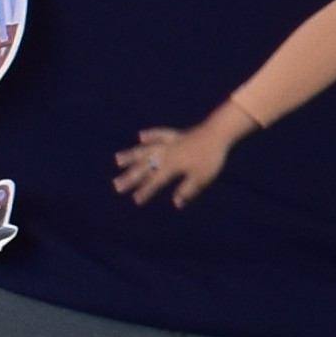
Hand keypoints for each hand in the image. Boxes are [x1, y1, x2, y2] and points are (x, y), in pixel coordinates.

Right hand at [111, 112, 238, 205]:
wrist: (219, 133)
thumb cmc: (210, 158)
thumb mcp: (201, 178)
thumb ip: (187, 190)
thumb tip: (176, 203)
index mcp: (172, 166)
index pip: (155, 181)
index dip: (145, 191)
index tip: (136, 200)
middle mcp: (166, 154)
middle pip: (144, 167)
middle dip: (130, 177)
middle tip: (116, 185)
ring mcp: (169, 143)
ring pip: (146, 149)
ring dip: (131, 155)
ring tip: (118, 160)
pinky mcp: (176, 135)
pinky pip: (159, 134)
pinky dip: (150, 135)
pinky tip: (140, 137)